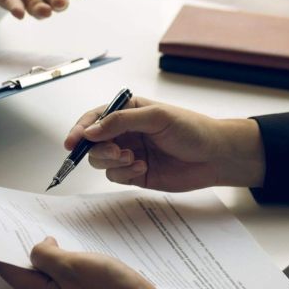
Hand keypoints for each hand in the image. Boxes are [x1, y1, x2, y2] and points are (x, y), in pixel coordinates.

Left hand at [0, 237, 153, 288]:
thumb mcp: (72, 267)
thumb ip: (46, 255)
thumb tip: (39, 246)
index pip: (9, 269)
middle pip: (27, 270)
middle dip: (23, 246)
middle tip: (18, 223)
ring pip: (47, 271)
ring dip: (46, 252)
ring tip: (46, 233)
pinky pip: (66, 274)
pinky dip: (65, 258)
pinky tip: (72, 247)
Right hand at [65, 97, 265, 191]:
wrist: (216, 156)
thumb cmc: (191, 129)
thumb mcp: (156, 117)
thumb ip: (121, 121)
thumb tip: (90, 131)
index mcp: (128, 112)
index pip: (94, 118)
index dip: (80, 129)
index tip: (72, 142)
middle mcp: (125, 132)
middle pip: (93, 143)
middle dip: (99, 149)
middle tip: (117, 152)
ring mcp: (129, 153)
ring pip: (101, 161)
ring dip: (112, 162)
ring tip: (134, 160)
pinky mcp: (135, 174)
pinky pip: (115, 176)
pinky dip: (124, 173)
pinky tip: (143, 168)